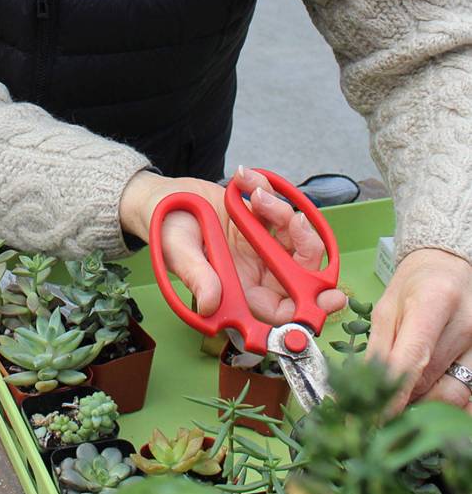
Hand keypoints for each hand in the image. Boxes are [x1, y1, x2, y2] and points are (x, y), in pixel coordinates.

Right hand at [119, 165, 345, 325]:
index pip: (282, 312)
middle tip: (295, 223)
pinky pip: (280, 207)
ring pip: (295, 237)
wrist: (162, 198)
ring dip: (281, 211)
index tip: (330, 297)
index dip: (309, 310)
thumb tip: (211, 303)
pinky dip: (269, 189)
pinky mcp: (262, 219)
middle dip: (306, 247)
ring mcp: (262, 245)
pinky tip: (245, 181)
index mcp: (241, 293)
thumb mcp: (178, 252)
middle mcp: (257, 273)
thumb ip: (198, 276)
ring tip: (254, 194)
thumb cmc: (165, 231)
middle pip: (300, 272)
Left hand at [366, 247, 471, 412]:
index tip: (376, 416)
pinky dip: (448, 403)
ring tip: (406, 394)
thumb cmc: (413, 285)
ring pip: (454, 394)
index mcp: (434, 302)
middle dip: (405, 398)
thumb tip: (368, 390)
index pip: (414, 357)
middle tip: (383, 403)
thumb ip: (380, 349)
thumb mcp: (387, 308)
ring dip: (426, 403)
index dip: (395, 393)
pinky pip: (470, 394)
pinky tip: (429, 398)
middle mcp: (465, 324)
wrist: (449, 268)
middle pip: (433, 380)